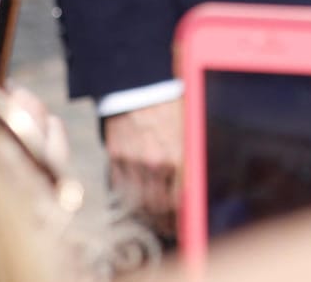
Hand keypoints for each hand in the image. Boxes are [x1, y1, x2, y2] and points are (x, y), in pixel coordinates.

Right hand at [103, 98, 181, 237]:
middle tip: (172, 226)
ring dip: (149, 216)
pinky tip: (138, 205)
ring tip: (157, 220)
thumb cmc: (175, 105)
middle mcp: (156, 162)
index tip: (187, 225)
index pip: (182, 200)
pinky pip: (121, 190)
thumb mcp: (192, 131)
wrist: (143, 84)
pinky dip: (130, 202)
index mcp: (180, 155)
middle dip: (167, 221)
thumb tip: (195, 188)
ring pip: (139, 202)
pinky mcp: (115, 157)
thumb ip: (193, 160)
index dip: (184, 217)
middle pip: (160, 207)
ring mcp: (133, 161)